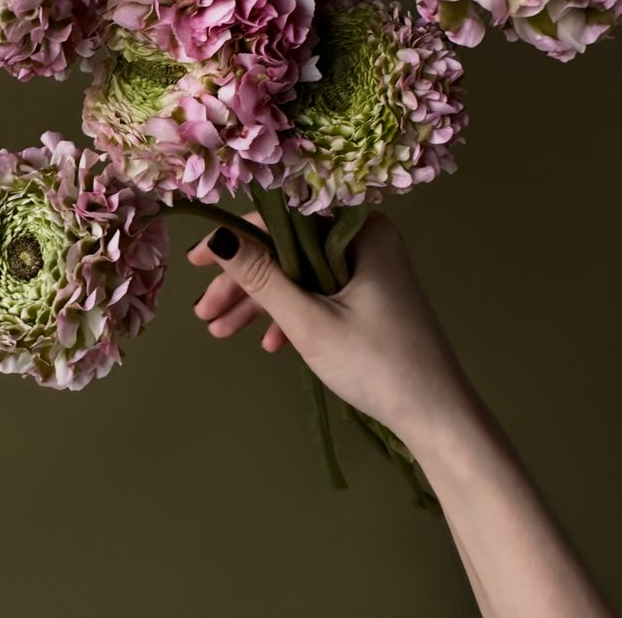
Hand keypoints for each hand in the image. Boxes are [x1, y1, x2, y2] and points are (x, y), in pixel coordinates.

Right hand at [188, 211, 473, 447]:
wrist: (437, 414)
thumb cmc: (376, 362)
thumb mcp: (309, 320)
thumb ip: (261, 276)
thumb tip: (219, 235)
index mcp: (360, 229)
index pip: (284, 219)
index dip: (236, 237)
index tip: (197, 262)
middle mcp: (365, 239)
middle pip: (289, 249)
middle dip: (245, 282)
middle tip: (205, 315)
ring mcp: (370, 269)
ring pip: (300, 275)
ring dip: (261, 303)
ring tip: (220, 333)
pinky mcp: (371, 298)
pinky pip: (320, 294)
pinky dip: (293, 316)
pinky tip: (269, 345)